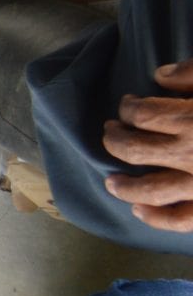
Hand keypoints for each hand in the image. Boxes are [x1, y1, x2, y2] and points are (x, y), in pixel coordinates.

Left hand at [102, 60, 192, 232]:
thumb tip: (159, 75)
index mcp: (191, 119)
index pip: (142, 114)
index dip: (128, 108)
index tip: (128, 104)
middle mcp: (191, 154)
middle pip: (134, 149)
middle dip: (115, 139)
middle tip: (111, 131)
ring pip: (150, 190)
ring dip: (124, 186)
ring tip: (110, 181)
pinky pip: (181, 219)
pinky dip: (157, 218)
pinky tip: (139, 210)